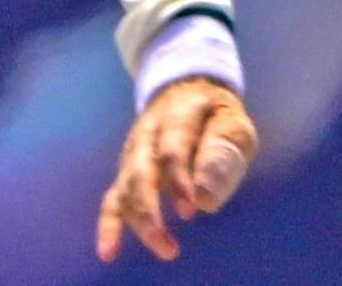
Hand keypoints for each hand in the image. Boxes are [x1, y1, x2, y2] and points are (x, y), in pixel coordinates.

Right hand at [95, 77, 256, 263]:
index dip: (179, 182)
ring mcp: (134, 152)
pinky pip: (113, 198)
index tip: (192, 211)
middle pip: (141, 173)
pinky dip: (110, 225)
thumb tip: (206, 198)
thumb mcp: (232, 122)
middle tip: (170, 245)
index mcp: (178, 113)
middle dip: (151, 211)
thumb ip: (222, 153)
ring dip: (139, 222)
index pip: (172, 149)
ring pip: (126, 188)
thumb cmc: (217, 115)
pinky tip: (109, 252)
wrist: (188, 89)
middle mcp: (148, 133)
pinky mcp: (127, 171)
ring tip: (161, 248)